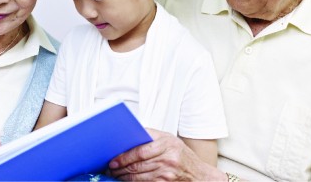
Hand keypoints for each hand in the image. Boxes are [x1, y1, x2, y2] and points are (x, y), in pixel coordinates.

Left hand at [108, 129, 225, 180]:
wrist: (200, 174)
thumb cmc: (182, 155)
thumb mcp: (169, 139)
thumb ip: (151, 135)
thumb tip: (129, 134)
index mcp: (167, 144)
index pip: (140, 151)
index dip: (123, 157)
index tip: (113, 160)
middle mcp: (168, 159)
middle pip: (137, 165)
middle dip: (120, 168)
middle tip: (111, 168)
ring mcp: (167, 174)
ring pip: (138, 177)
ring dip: (124, 176)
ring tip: (116, 174)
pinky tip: (127, 180)